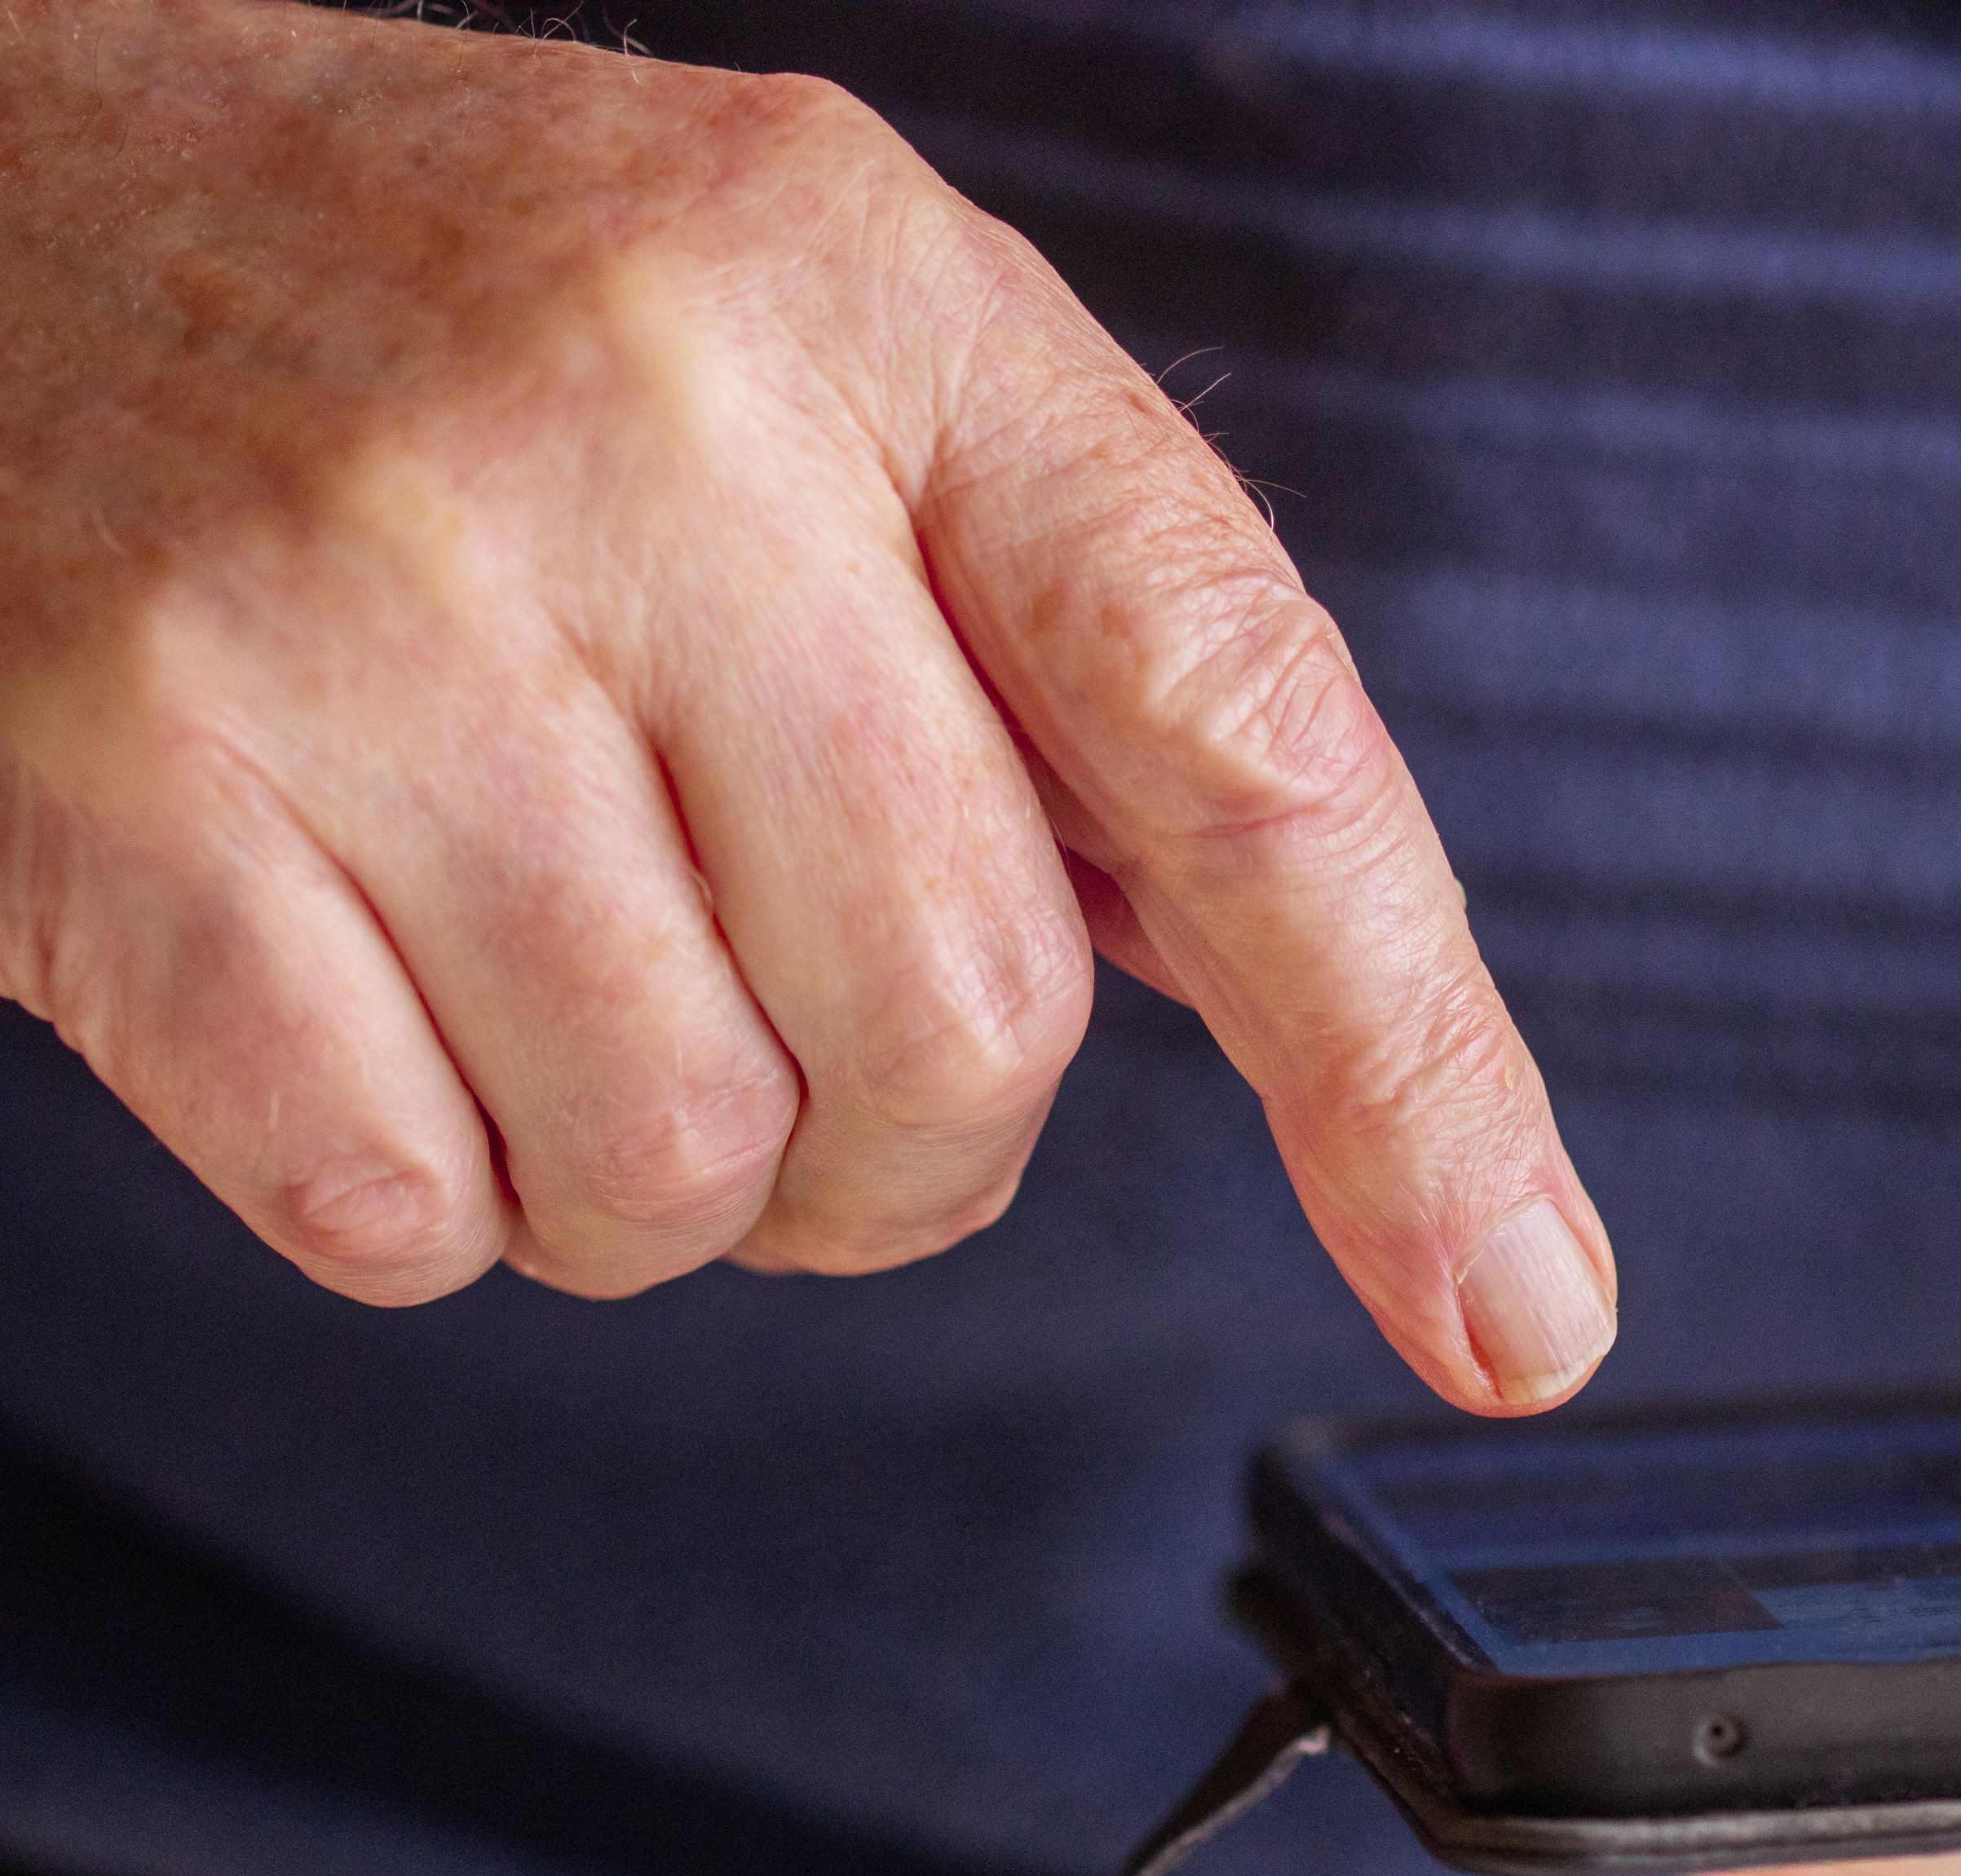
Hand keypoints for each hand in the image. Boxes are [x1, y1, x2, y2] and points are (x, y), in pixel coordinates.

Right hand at [0, 1, 1613, 1410]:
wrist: (8, 193)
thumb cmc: (480, 333)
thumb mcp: (835, 373)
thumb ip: (1075, 662)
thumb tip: (1320, 1025)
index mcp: (893, 309)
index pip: (1250, 737)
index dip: (1413, 1069)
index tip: (1523, 1311)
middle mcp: (650, 424)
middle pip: (969, 1029)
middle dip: (911, 1137)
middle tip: (793, 1015)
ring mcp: (368, 604)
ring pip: (689, 1166)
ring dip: (664, 1172)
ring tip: (559, 959)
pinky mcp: (127, 788)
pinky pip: (411, 1209)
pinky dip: (433, 1181)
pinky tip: (369, 973)